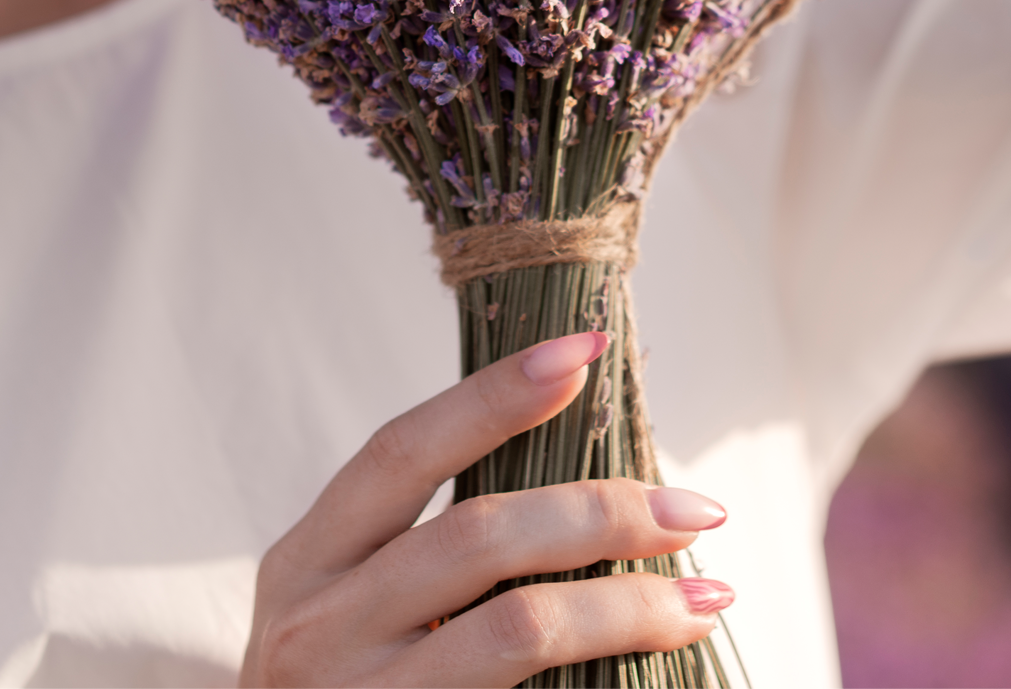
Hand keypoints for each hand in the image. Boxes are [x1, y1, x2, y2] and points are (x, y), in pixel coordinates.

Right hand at [240, 332, 732, 686]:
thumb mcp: (345, 614)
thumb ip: (422, 555)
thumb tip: (573, 489)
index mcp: (305, 560)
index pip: (402, 448)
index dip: (492, 395)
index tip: (580, 353)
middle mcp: (317, 624)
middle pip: (474, 533)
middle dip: (596, 509)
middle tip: (691, 508)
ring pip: (516, 626)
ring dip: (625, 604)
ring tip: (704, 594)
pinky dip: (601, 675)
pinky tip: (655, 666)